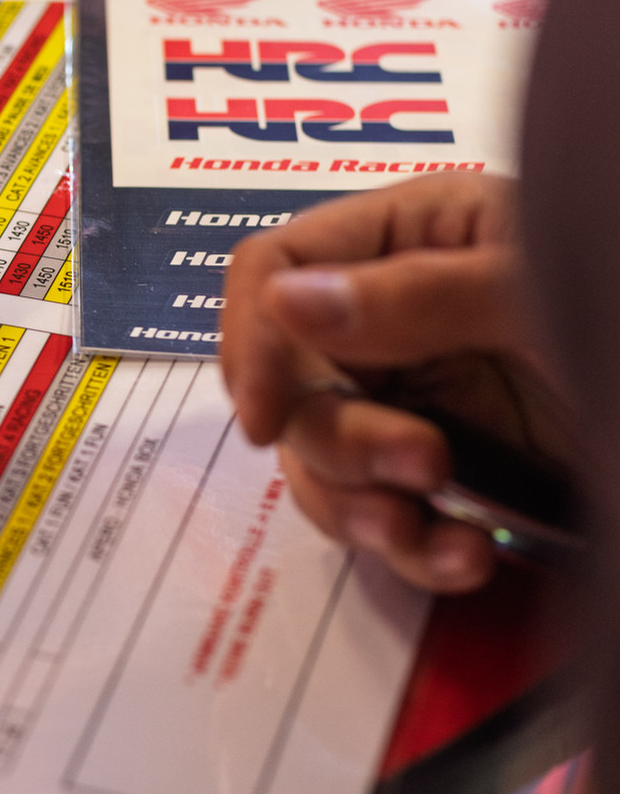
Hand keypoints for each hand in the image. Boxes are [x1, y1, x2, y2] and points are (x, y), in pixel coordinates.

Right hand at [221, 172, 567, 590]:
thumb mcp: (538, 299)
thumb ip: (417, 298)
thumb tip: (291, 298)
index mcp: (415, 234)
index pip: (276, 270)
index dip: (255, 340)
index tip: (269, 416)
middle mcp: (400, 315)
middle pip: (288, 381)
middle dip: (343, 439)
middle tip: (421, 463)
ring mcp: (422, 395)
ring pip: (321, 460)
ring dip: (367, 509)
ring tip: (439, 532)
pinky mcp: (449, 472)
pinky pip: (378, 515)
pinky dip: (409, 548)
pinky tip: (465, 558)